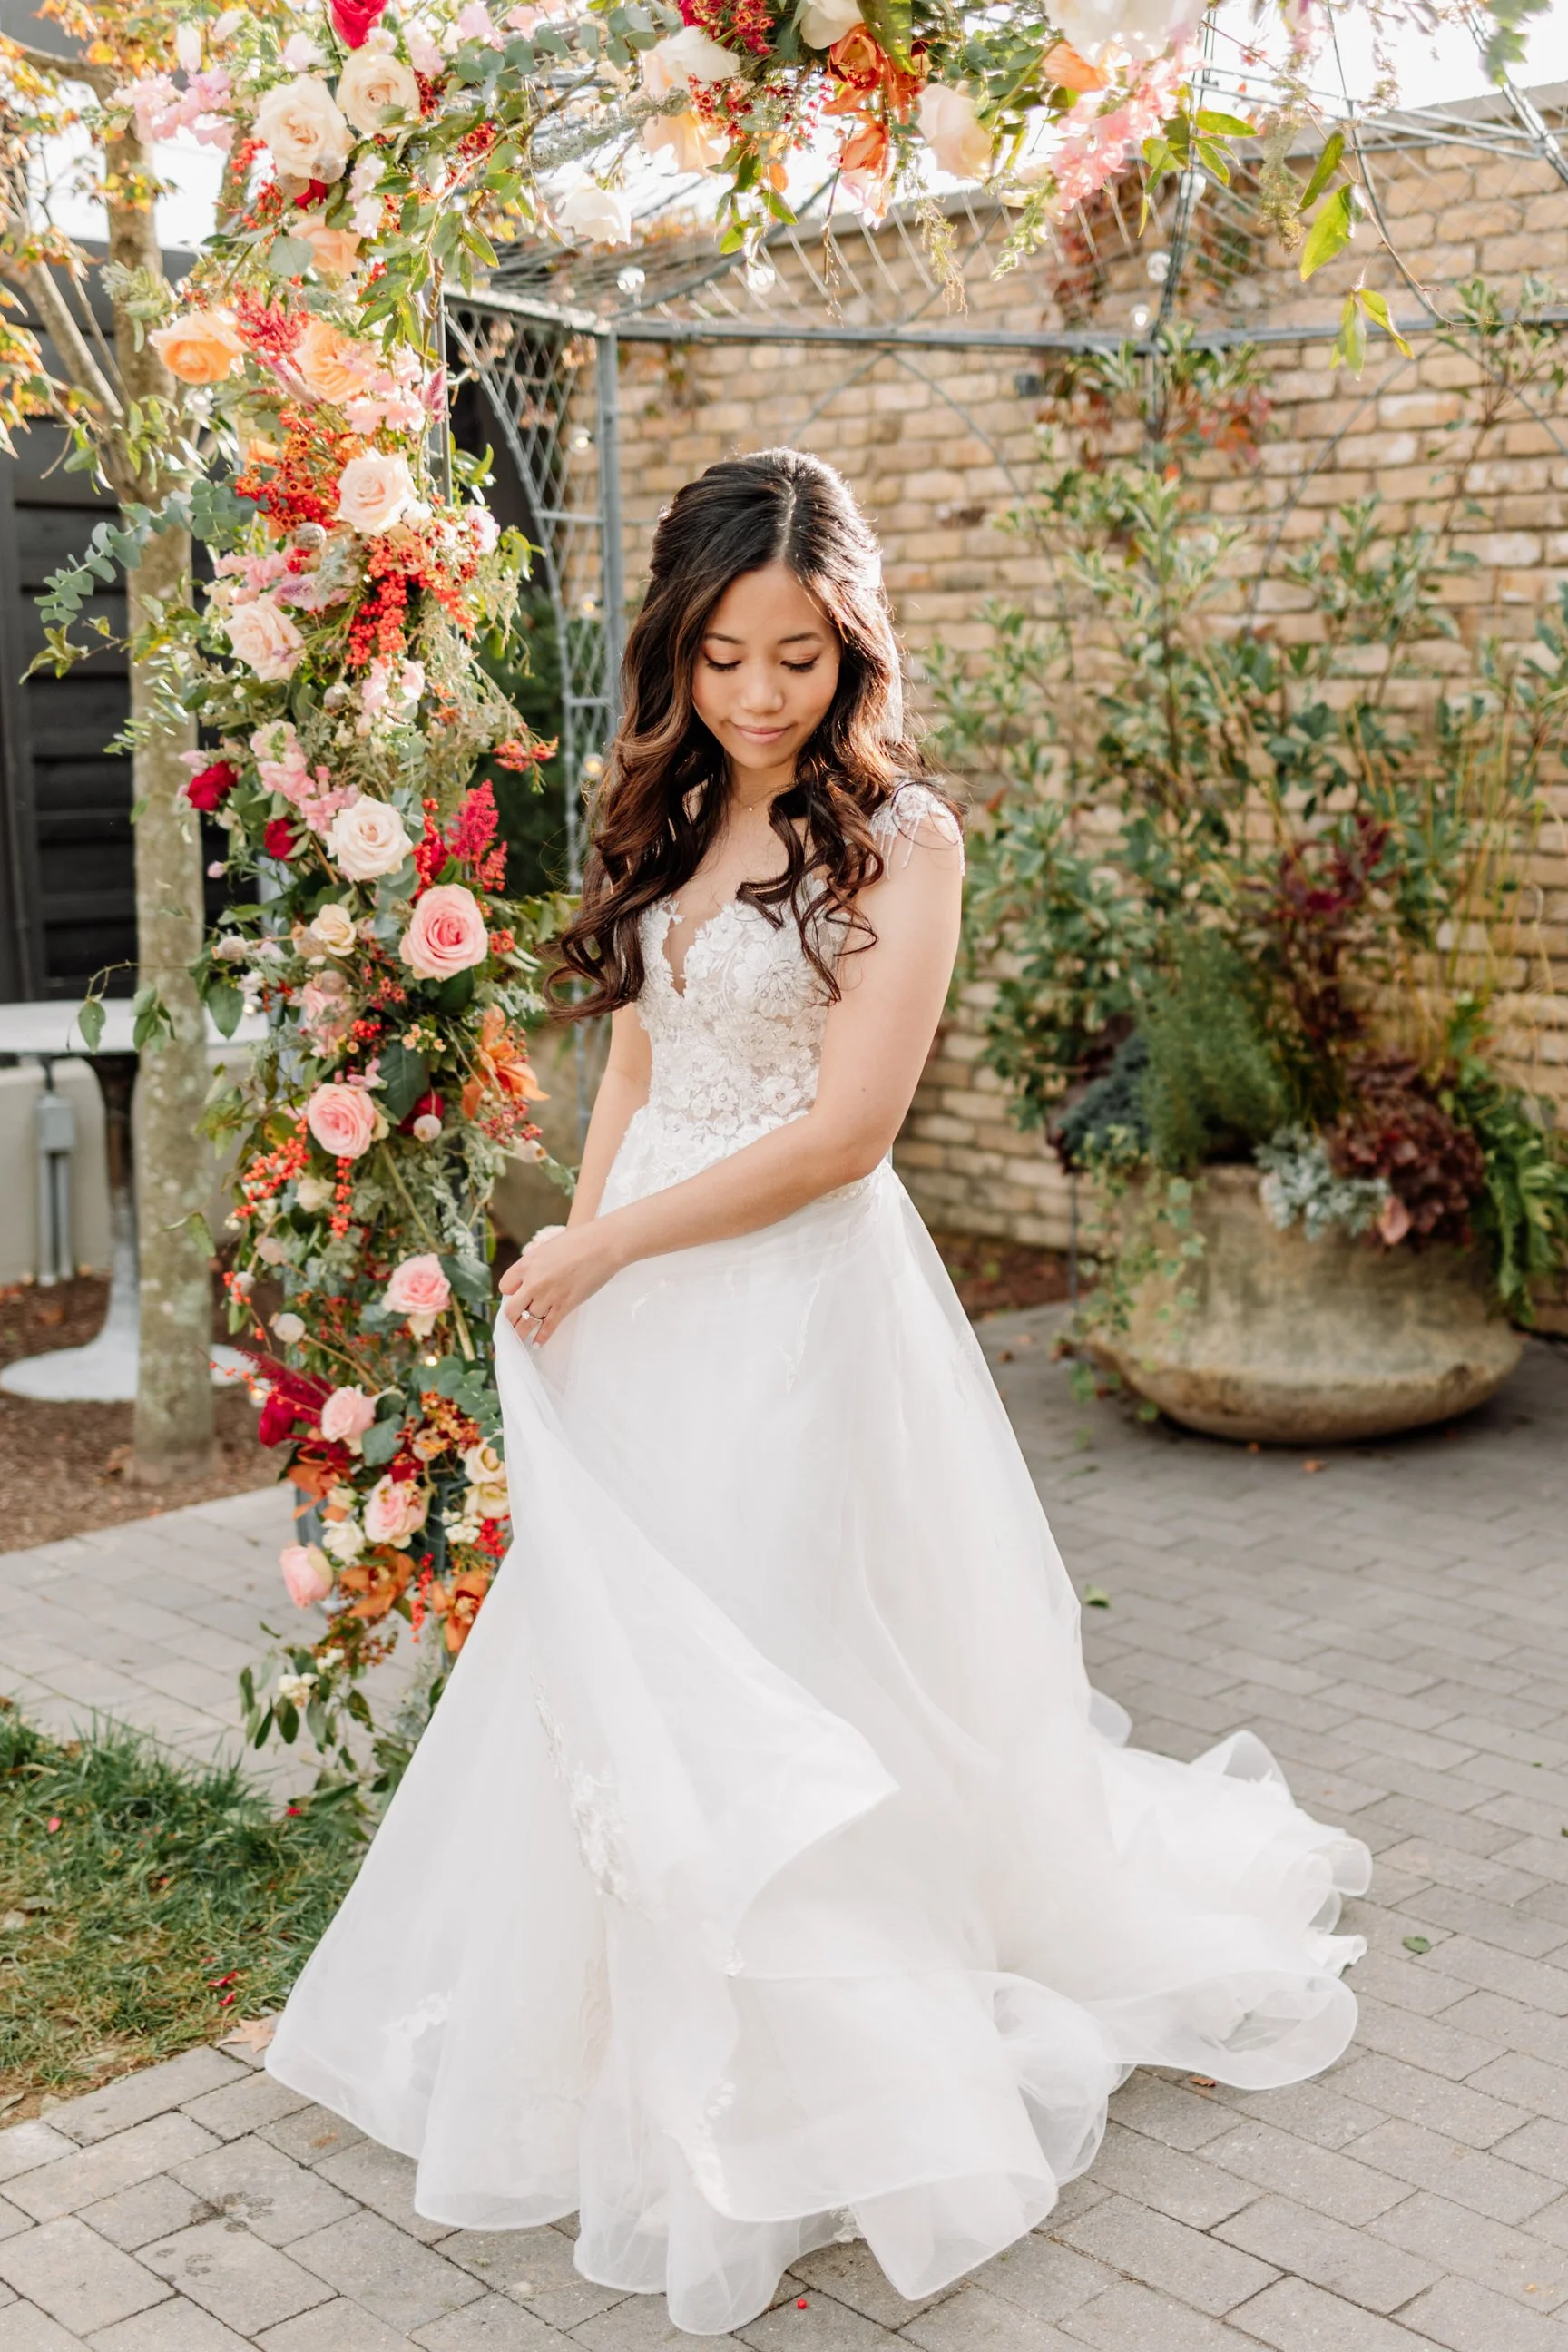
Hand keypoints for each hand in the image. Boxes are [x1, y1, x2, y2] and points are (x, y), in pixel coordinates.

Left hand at [499, 1221, 620, 1345]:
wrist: (602, 1246)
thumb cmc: (578, 1242)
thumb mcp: (547, 1248)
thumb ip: (535, 1264)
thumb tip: (531, 1277)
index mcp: (526, 1264)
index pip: (505, 1287)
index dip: (509, 1293)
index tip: (514, 1297)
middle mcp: (533, 1282)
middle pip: (511, 1310)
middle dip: (510, 1320)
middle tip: (509, 1326)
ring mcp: (548, 1296)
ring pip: (527, 1322)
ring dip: (521, 1333)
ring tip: (518, 1339)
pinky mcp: (564, 1306)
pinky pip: (548, 1327)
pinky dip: (541, 1337)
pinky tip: (537, 1343)